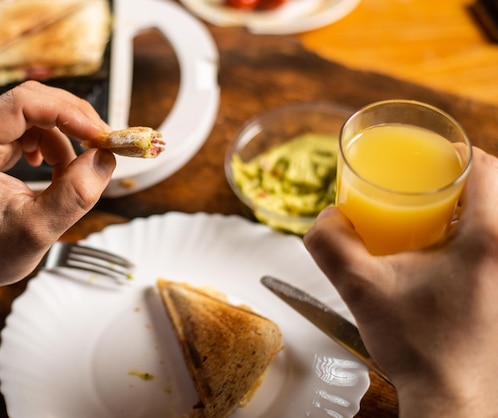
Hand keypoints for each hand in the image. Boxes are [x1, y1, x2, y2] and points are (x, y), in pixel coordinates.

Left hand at [0, 82, 115, 396]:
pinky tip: (57, 171)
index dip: (67, 113)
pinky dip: (54, 147)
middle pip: (30, 102)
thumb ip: (75, 194)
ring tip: (76, 171)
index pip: (22, 105)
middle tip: (103, 143)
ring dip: (65, 137)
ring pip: (34, 117)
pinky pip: (29, 133)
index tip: (99, 135)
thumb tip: (105, 159)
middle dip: (72, 119)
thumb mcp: (37, 231)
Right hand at [304, 147, 497, 416]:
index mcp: (487, 239)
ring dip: (466, 206)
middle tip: (421, 184)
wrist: (451, 395)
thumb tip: (323, 218)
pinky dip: (472, 234)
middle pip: (494, 189)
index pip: (487, 167)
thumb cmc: (420, 346)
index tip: (427, 156)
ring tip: (428, 215)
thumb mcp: (361, 288)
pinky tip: (439, 251)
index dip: (454, 152)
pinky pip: (492, 243)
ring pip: (493, 217)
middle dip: (458, 179)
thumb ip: (331, 246)